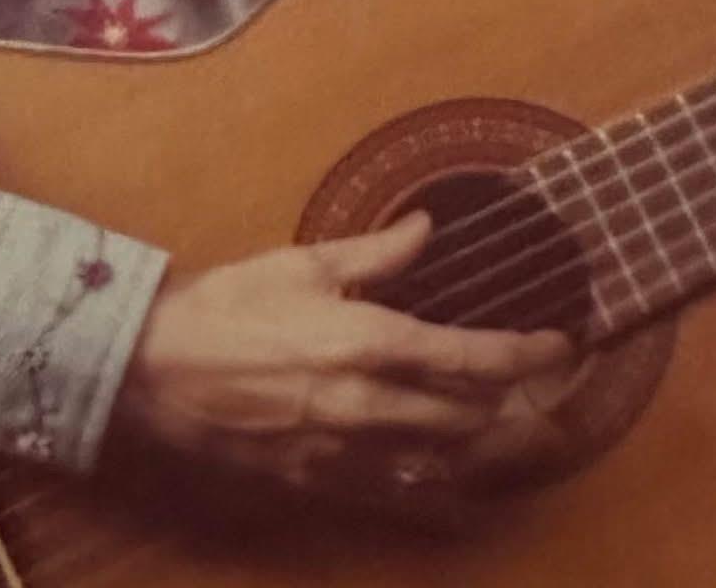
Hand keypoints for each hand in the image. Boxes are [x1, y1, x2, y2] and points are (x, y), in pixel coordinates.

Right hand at [114, 209, 574, 498]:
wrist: (155, 368)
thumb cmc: (230, 305)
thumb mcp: (305, 262)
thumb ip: (377, 252)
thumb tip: (428, 228)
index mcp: (367, 341)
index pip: (469, 357)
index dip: (524, 355)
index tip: (560, 346)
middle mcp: (364, 403)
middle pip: (467, 416)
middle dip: (516, 402)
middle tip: (547, 385)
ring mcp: (341, 449)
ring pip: (438, 459)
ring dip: (482, 442)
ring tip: (515, 423)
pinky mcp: (315, 477)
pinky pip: (391, 488)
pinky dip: (432, 479)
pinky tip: (452, 474)